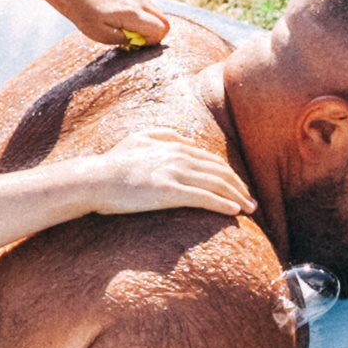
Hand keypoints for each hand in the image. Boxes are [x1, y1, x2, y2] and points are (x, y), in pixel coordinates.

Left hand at [67, 0, 170, 49]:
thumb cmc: (87, 17)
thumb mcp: (104, 36)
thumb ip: (127, 40)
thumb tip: (143, 41)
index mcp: (132, 14)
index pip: (160, 29)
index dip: (152, 41)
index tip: (136, 43)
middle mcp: (139, 2)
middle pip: (166, 22)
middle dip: (156, 34)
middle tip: (136, 39)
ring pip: (160, 15)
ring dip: (151, 25)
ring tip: (131, 29)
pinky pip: (151, 8)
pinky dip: (146, 17)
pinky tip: (128, 21)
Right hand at [78, 127, 253, 217]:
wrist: (94, 178)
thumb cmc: (113, 163)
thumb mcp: (138, 139)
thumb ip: (164, 135)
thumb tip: (187, 140)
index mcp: (174, 146)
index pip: (212, 161)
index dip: (231, 175)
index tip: (240, 188)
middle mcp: (179, 156)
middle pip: (221, 172)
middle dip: (240, 187)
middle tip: (253, 202)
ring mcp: (175, 173)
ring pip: (217, 184)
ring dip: (238, 197)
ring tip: (250, 210)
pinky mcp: (169, 192)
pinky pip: (204, 198)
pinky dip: (223, 204)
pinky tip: (234, 212)